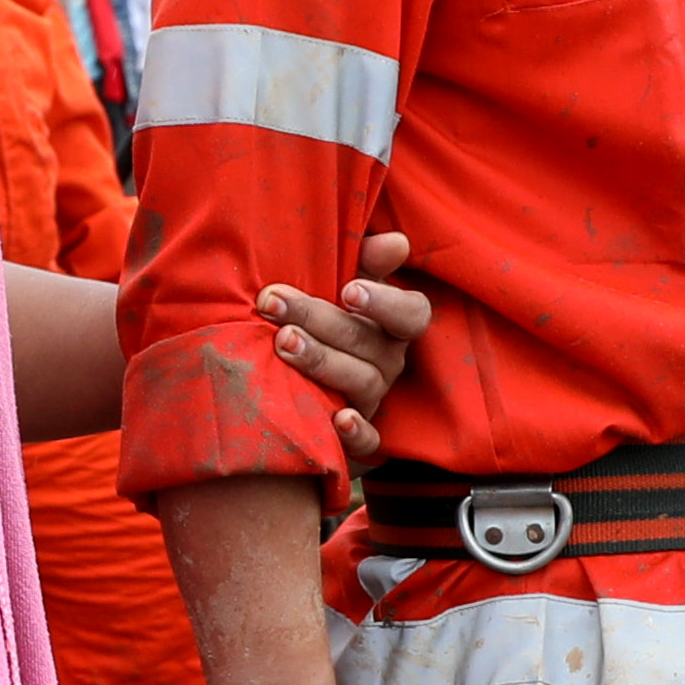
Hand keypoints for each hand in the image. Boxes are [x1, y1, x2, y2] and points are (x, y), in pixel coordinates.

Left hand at [264, 231, 431, 467]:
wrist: (299, 376)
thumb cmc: (322, 315)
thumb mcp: (342, 282)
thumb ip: (365, 259)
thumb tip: (397, 242)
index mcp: (392, 324)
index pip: (410, 313)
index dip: (385, 302)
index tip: (348, 289)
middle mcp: (388, 361)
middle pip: (367, 342)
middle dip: (319, 319)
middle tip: (274, 302)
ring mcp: (375, 398)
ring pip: (362, 383)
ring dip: (323, 363)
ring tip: (283, 343)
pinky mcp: (362, 438)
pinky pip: (370, 443)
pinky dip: (357, 434)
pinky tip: (338, 420)